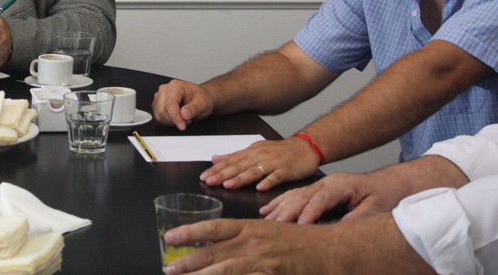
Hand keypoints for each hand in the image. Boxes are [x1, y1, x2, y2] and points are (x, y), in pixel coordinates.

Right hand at [152, 80, 214, 129]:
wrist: (200, 98)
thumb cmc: (201, 98)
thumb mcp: (202, 103)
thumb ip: (193, 108)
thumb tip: (184, 114)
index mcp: (175, 86)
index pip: (170, 102)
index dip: (175, 116)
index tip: (182, 125)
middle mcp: (165, 90)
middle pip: (162, 110)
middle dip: (175, 119)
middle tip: (188, 119)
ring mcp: (160, 97)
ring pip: (159, 115)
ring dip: (172, 121)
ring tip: (183, 117)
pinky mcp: (158, 105)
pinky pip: (159, 117)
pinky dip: (168, 121)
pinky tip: (177, 118)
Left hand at [162, 219, 332, 274]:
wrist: (327, 249)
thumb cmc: (295, 239)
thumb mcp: (265, 229)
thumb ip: (240, 236)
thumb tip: (215, 241)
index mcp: (248, 227)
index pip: (213, 229)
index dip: (189, 233)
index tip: (170, 238)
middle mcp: (253, 243)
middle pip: (214, 253)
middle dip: (189, 263)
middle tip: (170, 269)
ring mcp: (262, 262)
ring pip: (225, 271)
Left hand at [200, 137, 319, 190]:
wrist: (305, 147)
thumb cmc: (279, 151)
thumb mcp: (255, 150)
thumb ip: (235, 156)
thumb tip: (215, 158)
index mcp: (251, 152)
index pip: (230, 161)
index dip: (216, 169)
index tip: (203, 176)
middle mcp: (259, 156)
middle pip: (239, 166)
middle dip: (223, 174)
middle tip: (209, 181)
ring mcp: (273, 163)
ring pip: (254, 171)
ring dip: (241, 178)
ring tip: (228, 185)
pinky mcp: (286, 171)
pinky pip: (276, 177)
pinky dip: (268, 182)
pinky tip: (260, 188)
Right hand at [260, 170, 406, 223]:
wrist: (390, 183)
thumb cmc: (384, 195)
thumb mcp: (376, 208)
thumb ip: (356, 218)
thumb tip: (337, 231)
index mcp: (340, 185)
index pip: (320, 200)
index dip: (308, 213)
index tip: (298, 226)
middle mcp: (327, 183)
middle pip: (302, 197)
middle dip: (286, 211)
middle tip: (273, 225)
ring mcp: (321, 184)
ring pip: (294, 195)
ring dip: (279, 207)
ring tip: (265, 219)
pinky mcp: (318, 189)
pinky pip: (295, 195)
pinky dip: (280, 202)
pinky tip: (268, 210)